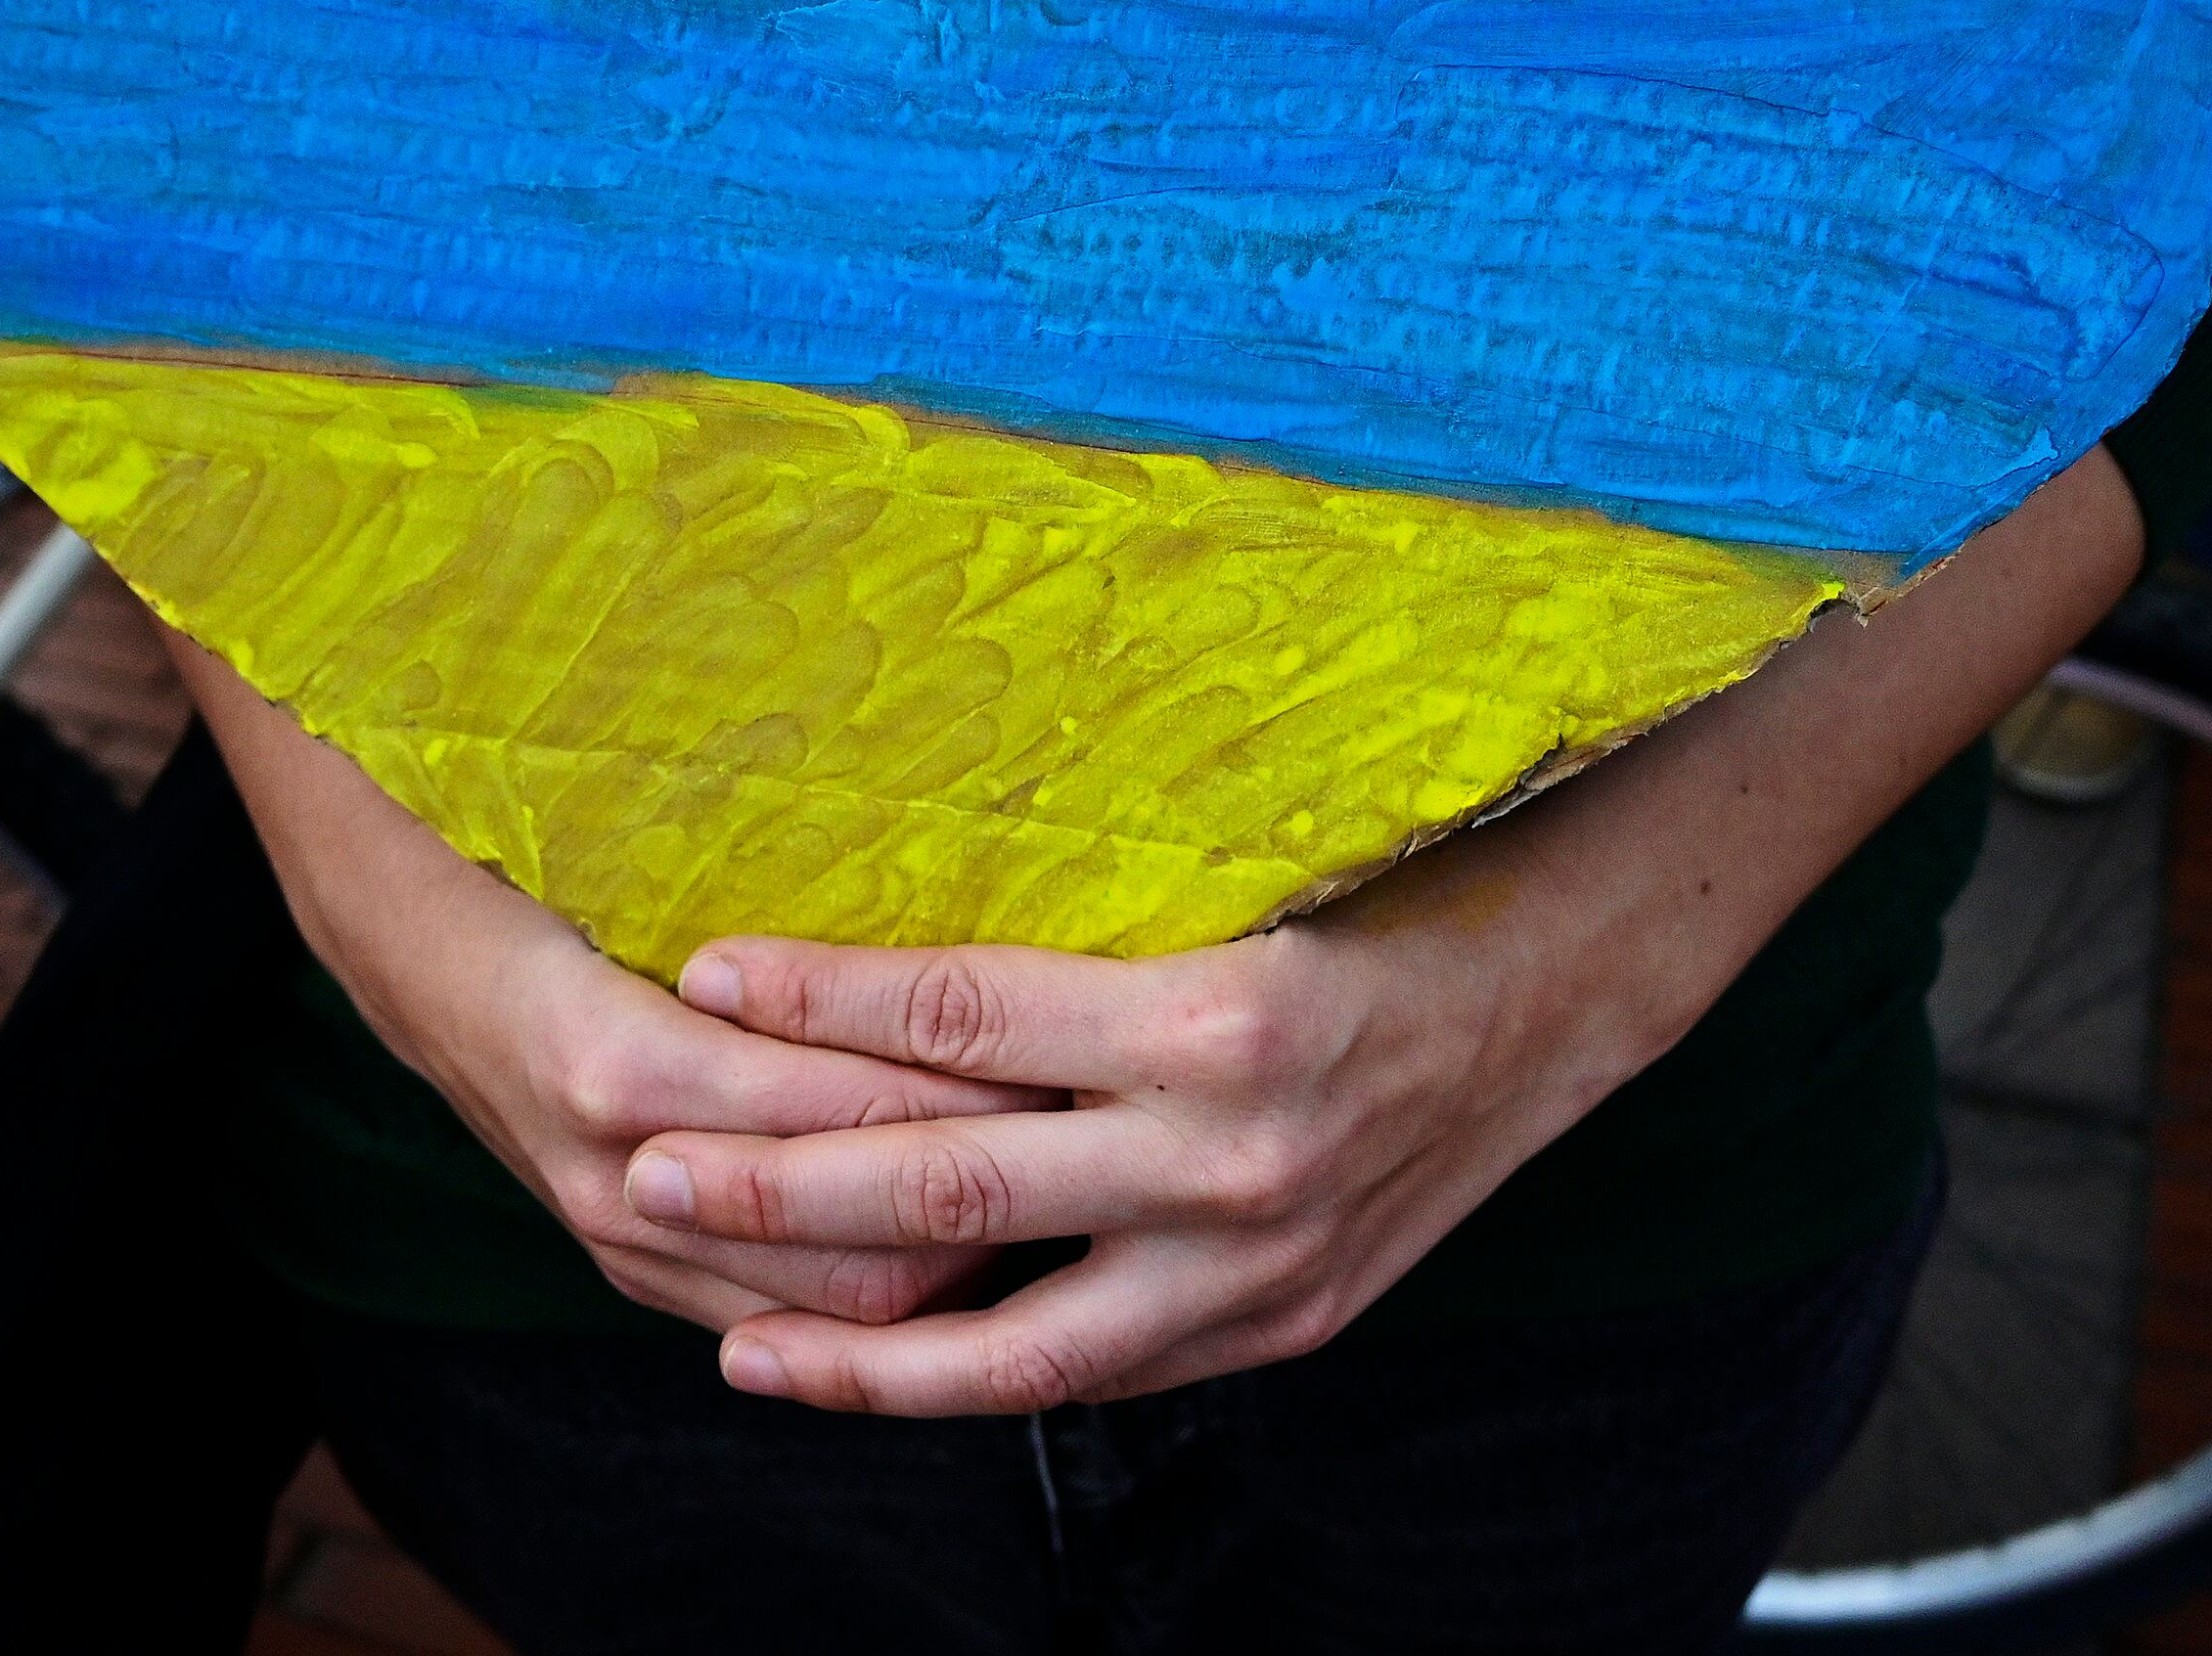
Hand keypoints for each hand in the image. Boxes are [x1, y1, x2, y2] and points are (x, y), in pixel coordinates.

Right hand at [169, 633, 1059, 1329]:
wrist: (382, 917)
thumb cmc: (521, 851)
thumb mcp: (633, 847)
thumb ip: (774, 898)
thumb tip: (948, 871)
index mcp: (624, 1059)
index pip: (847, 1113)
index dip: (970, 1095)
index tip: (1069, 1051)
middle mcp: (619, 1171)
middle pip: (855, 1247)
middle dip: (979, 1201)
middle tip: (1083, 1132)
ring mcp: (616, 1228)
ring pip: (824, 1304)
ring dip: (940, 1259)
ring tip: (1046, 1192)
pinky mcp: (621, 1255)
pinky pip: (769, 1312)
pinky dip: (866, 1291)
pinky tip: (951, 1246)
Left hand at [628, 448, 2146, 1413]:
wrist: (1569, 993)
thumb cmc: (1391, 877)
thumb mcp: (1245, 854)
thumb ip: (1091, 884)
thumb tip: (901, 833)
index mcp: (1226, 1009)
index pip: (968, 1011)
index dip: (819, 999)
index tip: (693, 973)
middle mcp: (1237, 1152)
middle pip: (957, 1185)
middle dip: (784, 1189)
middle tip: (642, 1173)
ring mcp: (1260, 1263)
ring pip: (1018, 1336)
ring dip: (862, 1345)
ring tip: (729, 1342)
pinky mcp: (1276, 1324)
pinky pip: (1098, 1373)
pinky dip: (979, 1378)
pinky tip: (879, 1373)